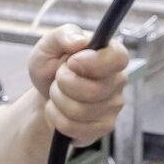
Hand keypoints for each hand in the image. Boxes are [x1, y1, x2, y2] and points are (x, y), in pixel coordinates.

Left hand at [29, 25, 128, 145]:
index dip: (93, 62)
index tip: (72, 62)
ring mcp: (113, 107)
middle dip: (64, 83)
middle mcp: (118, 81)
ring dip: (58, 100)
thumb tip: (79, 41)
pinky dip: (56, 118)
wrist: (44, 95)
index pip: (119, 58)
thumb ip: (63, 35)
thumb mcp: (48, 45)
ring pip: (80, 111)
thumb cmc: (51, 67)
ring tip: (57, 93)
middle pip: (94, 90)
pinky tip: (59, 110)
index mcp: (111, 55)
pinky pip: (74, 127)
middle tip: (59, 77)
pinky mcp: (103, 127)